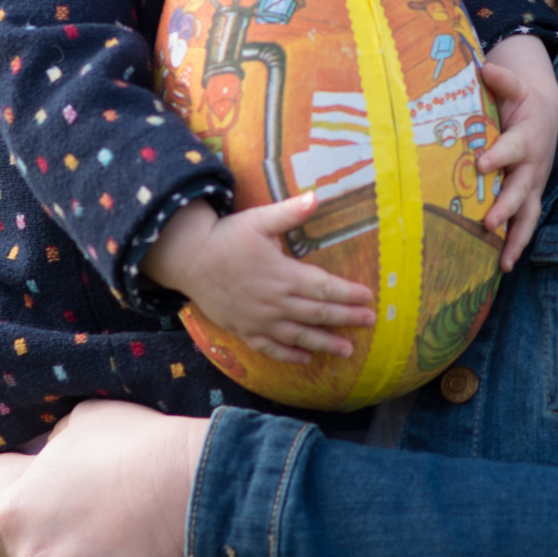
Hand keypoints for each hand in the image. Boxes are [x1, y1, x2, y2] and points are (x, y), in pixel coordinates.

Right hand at [143, 193, 374, 362]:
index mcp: (284, 274)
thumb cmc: (226, 236)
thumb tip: (317, 196)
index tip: (368, 298)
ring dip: (325, 344)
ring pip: (299, 337)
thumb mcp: (259, 219)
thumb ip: (290, 212)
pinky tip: (306, 360)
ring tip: (347, 351)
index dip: (349, 294)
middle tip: (369, 322)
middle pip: (318, 314)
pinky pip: (271, 349)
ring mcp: (260, 320)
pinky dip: (290, 356)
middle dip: (346, 319)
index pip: (325, 287)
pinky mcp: (244, 330)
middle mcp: (276, 302)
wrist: (188, 259)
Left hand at [478, 35, 557, 269]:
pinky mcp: (530, 197)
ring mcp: (533, 185)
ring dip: (516, 239)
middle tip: (488, 223)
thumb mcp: (514, 85)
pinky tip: (502, 266)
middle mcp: (533, 166)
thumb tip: (486, 68)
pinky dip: (515, 245)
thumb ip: (501, 79)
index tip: (481, 164)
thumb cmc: (522, 100)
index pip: (512, 148)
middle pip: (521, 190)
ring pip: (528, 216)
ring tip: (504, 263)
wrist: (546, 114)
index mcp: (526, 138)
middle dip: (506, 208)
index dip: (498, 156)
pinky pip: (525, 223)